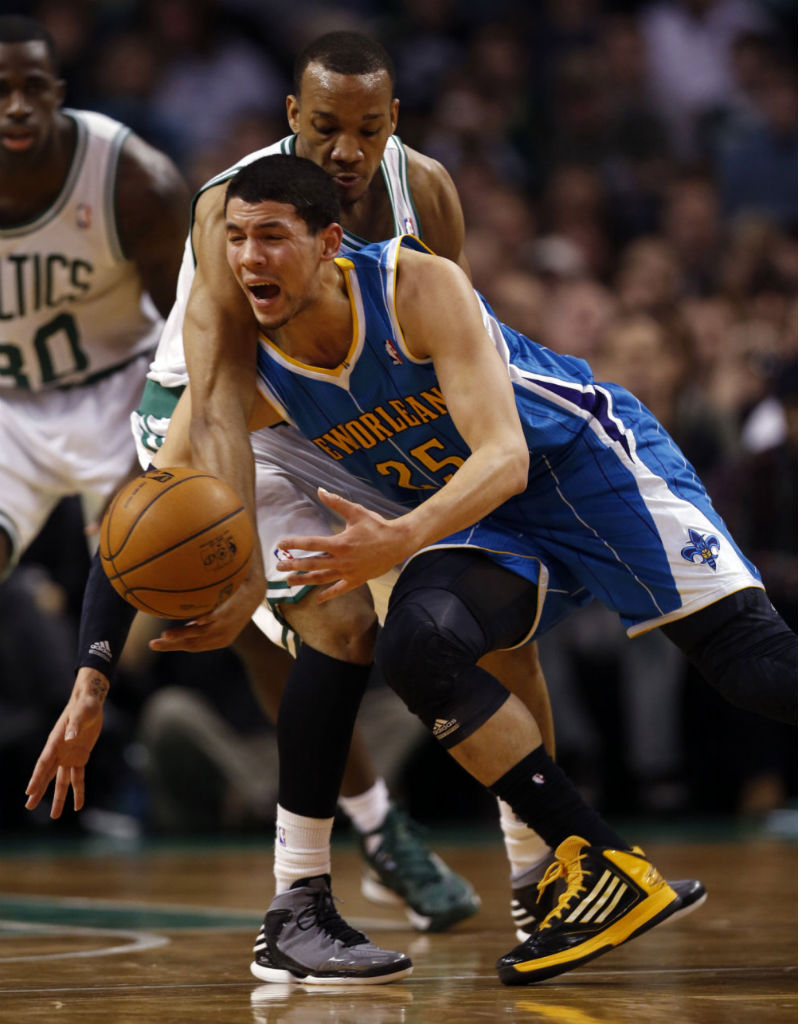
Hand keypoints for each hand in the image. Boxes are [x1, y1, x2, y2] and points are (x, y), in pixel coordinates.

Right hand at [25, 670, 107, 817]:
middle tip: (29, 806)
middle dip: (39, 790)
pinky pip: (79, 777)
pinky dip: (79, 791)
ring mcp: (69, 756)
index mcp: (56, 741)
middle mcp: (60, 752)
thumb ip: (75, 725)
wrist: (91, 702)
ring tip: (55, 816)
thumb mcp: (82, 712)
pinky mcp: (81, 757)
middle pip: (47, 775)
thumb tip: (70, 738)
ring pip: (61, 781)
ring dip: (58, 797)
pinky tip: (78, 805)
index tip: (28, 791)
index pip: (43, 763)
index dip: (36, 777)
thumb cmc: (85, 705)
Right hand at [149, 564, 264, 651]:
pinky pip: (217, 616)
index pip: (191, 646)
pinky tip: (199, 620)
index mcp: (216, 640)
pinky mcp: (229, 611)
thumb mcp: (216, 618)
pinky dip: (208, 618)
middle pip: (192, 644)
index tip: (153, 644)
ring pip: (201, 632)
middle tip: (153, 644)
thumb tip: (182, 622)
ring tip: (165, 635)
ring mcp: (224, 624)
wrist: (254, 593)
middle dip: (172, 645)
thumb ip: (200, 623)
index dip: (172, 647)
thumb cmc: (232, 606)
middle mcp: (219, 636)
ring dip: (183, 634)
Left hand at [276, 489, 410, 601]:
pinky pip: (339, 589)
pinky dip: (327, 594)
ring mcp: (348, 572)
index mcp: (339, 543)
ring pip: (321, 579)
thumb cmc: (377, 525)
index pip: (311, 544)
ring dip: (304, 580)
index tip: (280, 544)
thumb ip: (336, 502)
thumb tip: (320, 490)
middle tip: (279, 566)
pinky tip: (316, 599)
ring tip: (289, 581)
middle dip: (293, 565)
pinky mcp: (356, 580)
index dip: (294, 543)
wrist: (398, 542)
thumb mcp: (356, 512)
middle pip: (312, 564)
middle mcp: (341, 560)